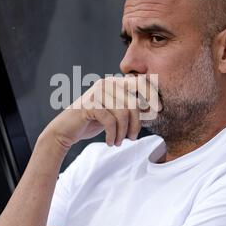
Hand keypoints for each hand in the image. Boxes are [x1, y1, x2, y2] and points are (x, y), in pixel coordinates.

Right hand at [42, 75, 161, 150]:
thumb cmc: (92, 122)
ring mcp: (97, 93)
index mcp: (114, 83)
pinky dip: (112, 135)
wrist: (66, 130)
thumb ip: (130, 109)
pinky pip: (110, 121)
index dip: (151, 96)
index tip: (159, 110)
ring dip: (123, 133)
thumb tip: (153, 109)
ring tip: (118, 142)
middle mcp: (107, 84)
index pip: (140, 84)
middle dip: (136, 124)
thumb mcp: (115, 114)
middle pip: (133, 103)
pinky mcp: (90, 105)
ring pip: (123, 113)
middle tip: (132, 138)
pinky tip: (109, 142)